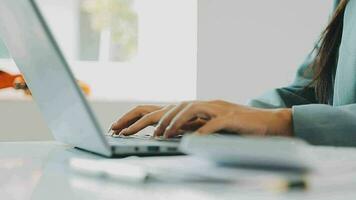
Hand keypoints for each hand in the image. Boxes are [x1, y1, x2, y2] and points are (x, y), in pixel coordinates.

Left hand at [110, 100, 293, 137]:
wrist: (268, 123)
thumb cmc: (237, 127)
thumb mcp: (209, 127)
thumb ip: (192, 127)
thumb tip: (171, 135)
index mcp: (196, 109)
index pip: (163, 109)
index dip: (140, 117)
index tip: (120, 128)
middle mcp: (203, 105)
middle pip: (171, 107)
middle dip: (148, 119)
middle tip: (127, 131)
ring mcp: (217, 109)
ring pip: (189, 109)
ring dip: (173, 121)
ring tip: (160, 134)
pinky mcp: (231, 118)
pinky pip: (212, 123)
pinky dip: (200, 131)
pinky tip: (190, 139)